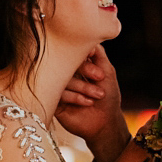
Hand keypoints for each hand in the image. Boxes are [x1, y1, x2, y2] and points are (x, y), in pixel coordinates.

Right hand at [57, 46, 128, 161]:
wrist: (105, 123)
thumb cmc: (108, 96)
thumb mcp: (107, 71)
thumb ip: (98, 53)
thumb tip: (87, 38)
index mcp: (76, 63)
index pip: (73, 51)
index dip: (85, 57)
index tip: (100, 69)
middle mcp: (65, 72)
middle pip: (67, 63)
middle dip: (86, 70)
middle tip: (100, 78)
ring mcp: (58, 86)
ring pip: (63, 79)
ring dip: (83, 87)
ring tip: (97, 96)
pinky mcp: (53, 100)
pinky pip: (58, 93)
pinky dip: (75, 97)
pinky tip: (87, 102)